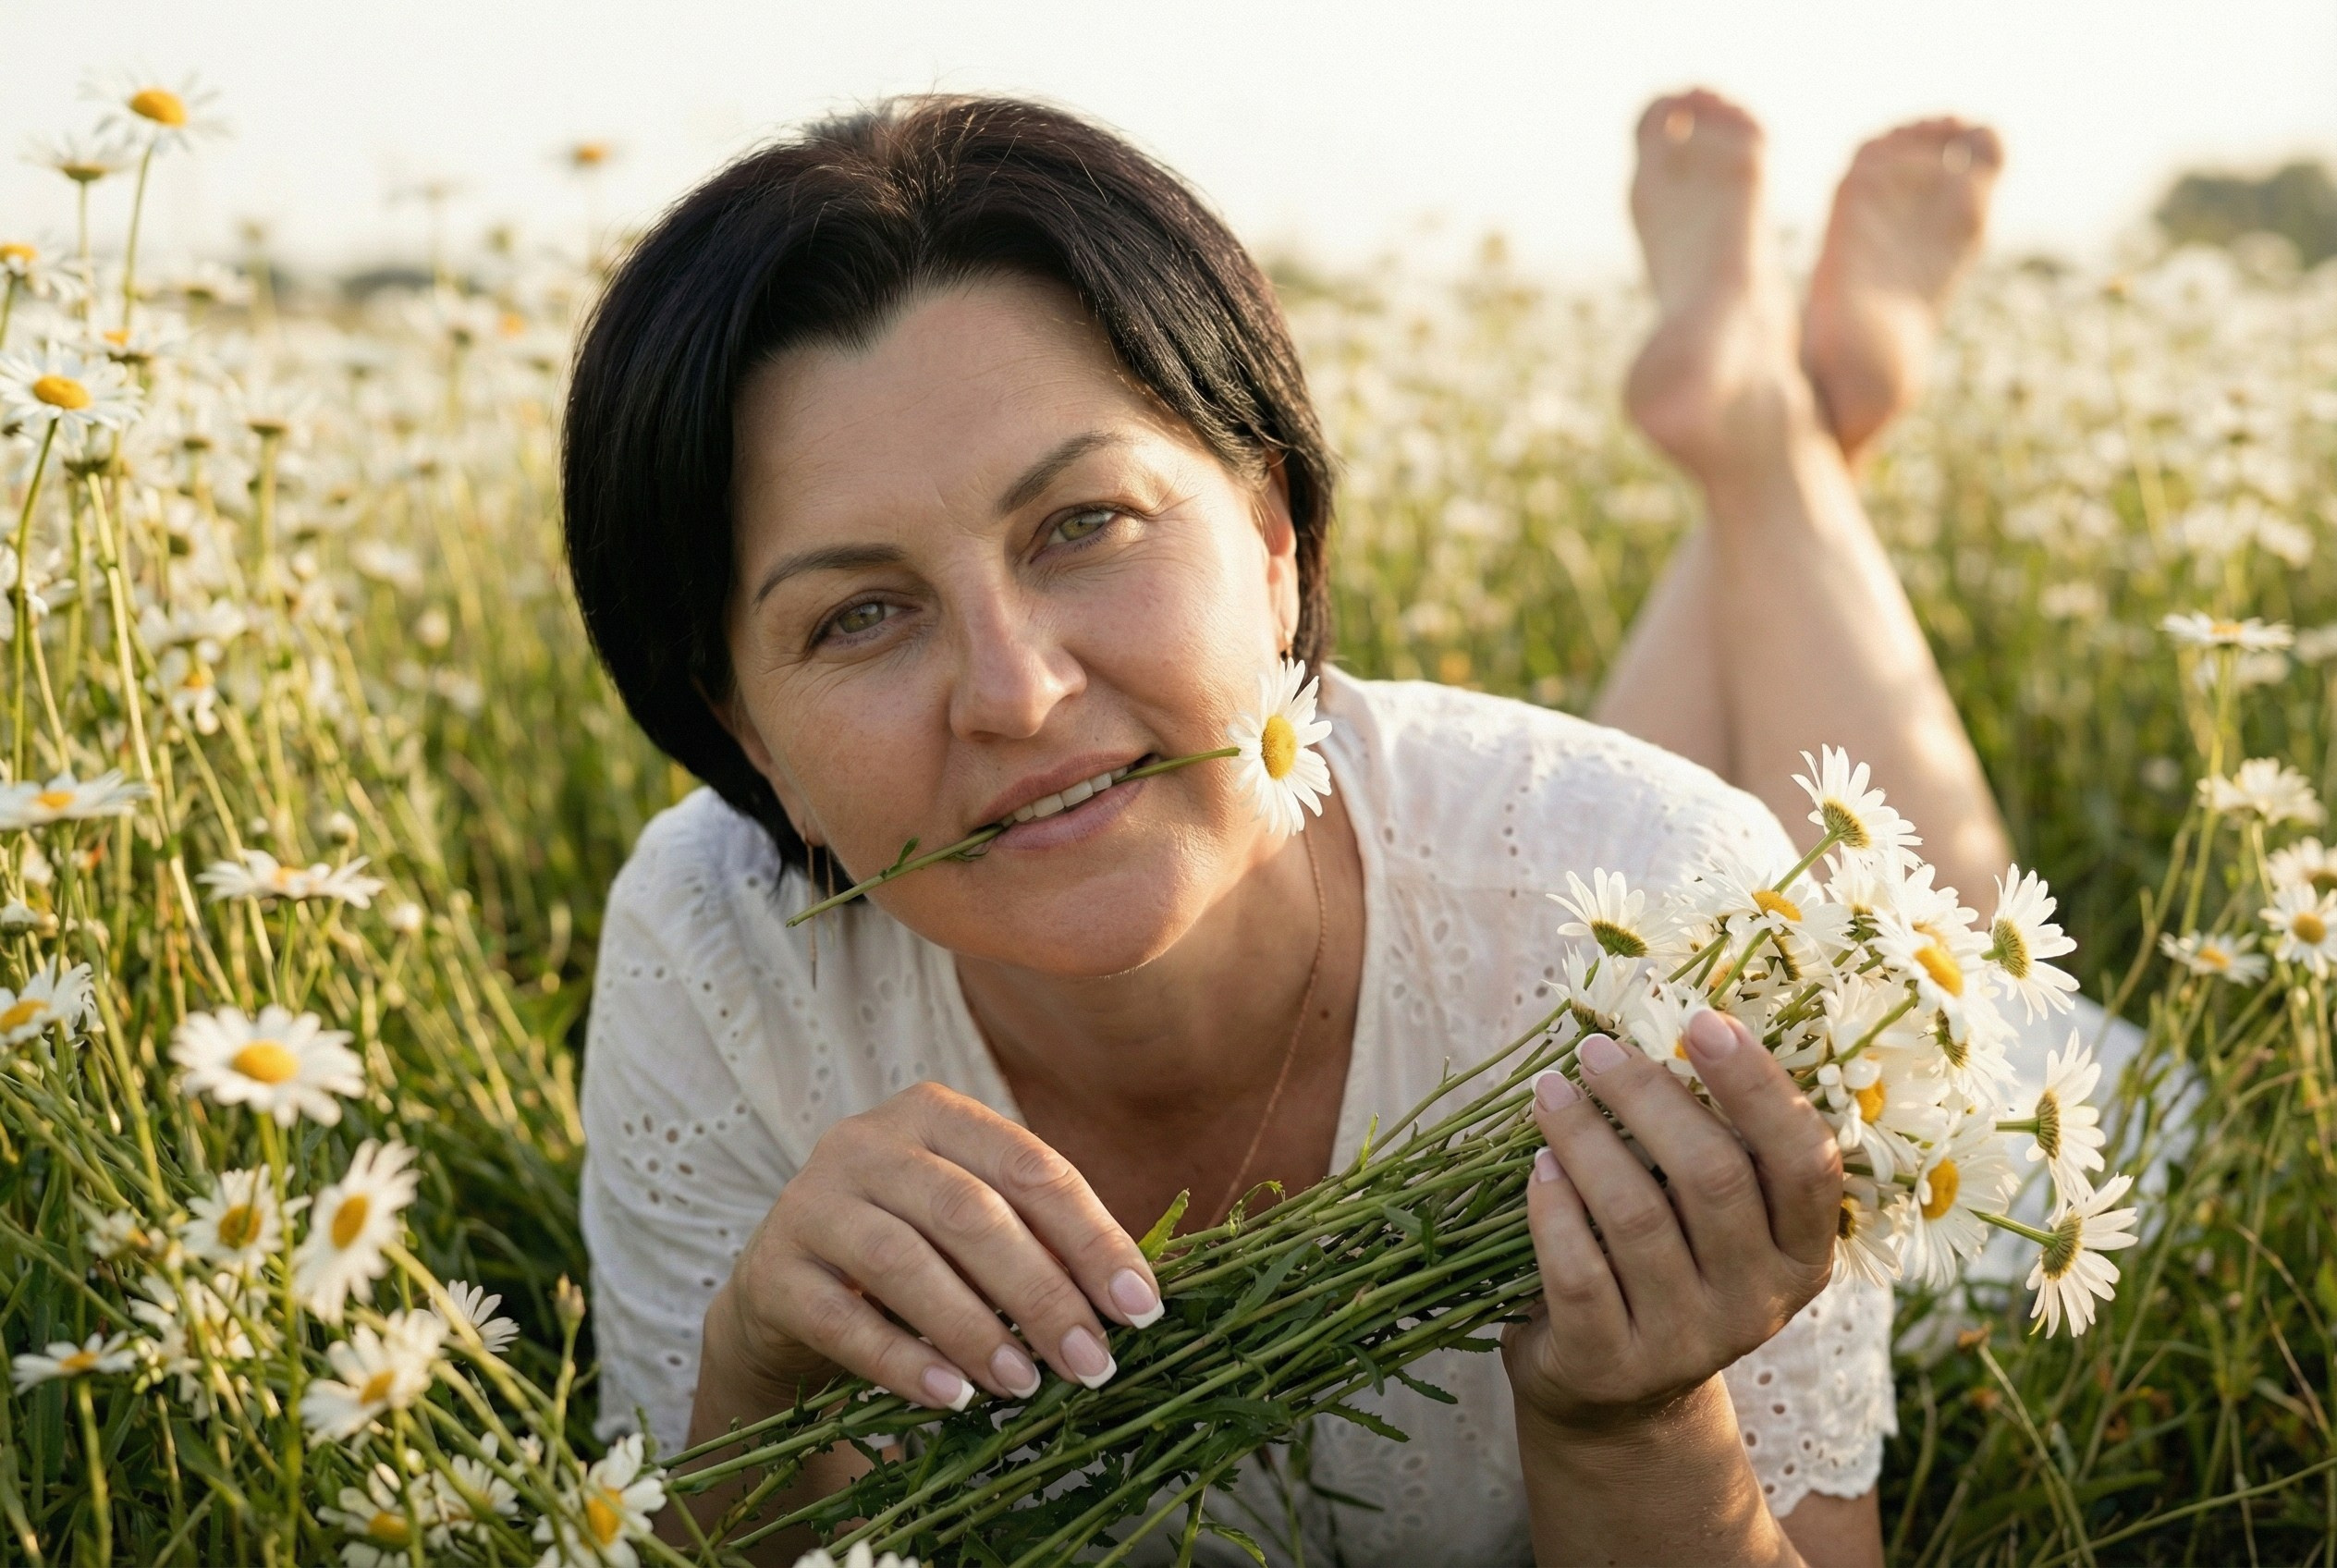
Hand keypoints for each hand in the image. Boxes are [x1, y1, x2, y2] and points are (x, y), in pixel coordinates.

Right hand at [701, 1081, 1162, 1411]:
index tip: (1140, 1307)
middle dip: (1042, 1292)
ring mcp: (812, 1202)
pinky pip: (842, 1320)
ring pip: (903, 1261)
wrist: (789, 1290)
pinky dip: (903, 1362)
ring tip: (1026, 1385)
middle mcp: (869, 1142)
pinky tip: (953, 1399)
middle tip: (1093, 1362)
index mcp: (936, 1114)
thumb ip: (1040, 1239)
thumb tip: (1135, 1298)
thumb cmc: (912, 1250)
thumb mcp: (973, 1226)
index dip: (1092, 1237)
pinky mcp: (774, 1270)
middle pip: (969, 1212)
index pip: (1029, 1166)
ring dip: (975, 1328)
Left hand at [1501, 1009, 1840, 1439]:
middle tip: (1595, 1050)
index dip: (1758, 1086)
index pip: (1805, 1162)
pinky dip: (1552, 1208)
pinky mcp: (1612, 1364)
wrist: (1617, 1396)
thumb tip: (1670, 1023)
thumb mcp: (1715, 1220)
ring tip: (1550, 1093)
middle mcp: (1758, 1302)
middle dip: (1648, 1097)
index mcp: (1803, 1254)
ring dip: (1586, 1138)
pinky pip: (1578, 1270)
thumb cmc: (1667, 1266)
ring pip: (1636, 1215)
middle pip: (1712, 1177)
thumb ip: (1717, 1142)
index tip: (1700, 1021)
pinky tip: (1537, 1167)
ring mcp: (1687, 1341)